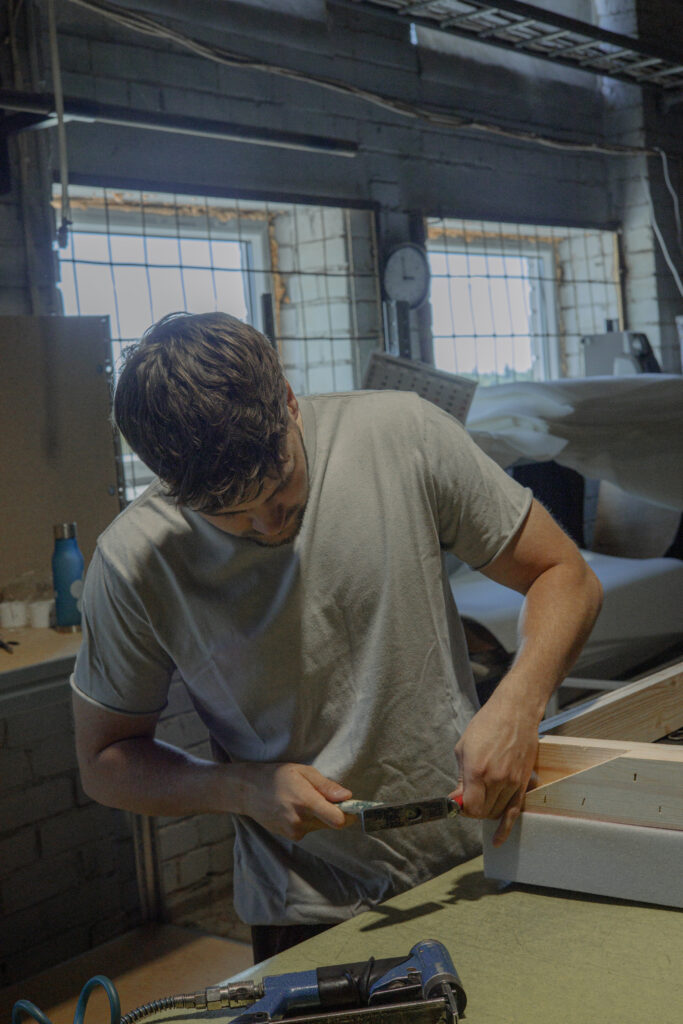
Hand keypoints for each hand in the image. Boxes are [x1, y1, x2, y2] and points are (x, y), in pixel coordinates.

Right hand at [234, 762, 352, 840]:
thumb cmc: (277, 776)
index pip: (337, 819)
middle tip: (323, 796)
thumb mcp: (302, 771)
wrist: (248, 791)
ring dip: (320, 816)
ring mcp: (293, 831)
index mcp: (305, 801)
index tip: (351, 806)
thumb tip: (347, 796)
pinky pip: (309, 829)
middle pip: (331, 823)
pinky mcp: (290, 836)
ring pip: (321, 826)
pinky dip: (309, 820)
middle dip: (334, 811)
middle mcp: (299, 820)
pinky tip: (295, 808)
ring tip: (303, 799)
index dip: (348, 814)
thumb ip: (326, 786)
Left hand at [450, 686, 539, 846]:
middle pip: (482, 813)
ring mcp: (512, 783)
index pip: (469, 808)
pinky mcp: (524, 783)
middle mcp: (496, 780)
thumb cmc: (487, 725)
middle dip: (472, 810)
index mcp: (477, 770)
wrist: (516, 713)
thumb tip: (457, 798)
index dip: (461, 809)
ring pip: (496, 813)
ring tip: (482, 797)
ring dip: (486, 810)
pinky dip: (505, 828)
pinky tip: (498, 839)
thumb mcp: (464, 748)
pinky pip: (514, 812)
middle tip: (468, 798)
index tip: (458, 803)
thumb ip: (461, 777)